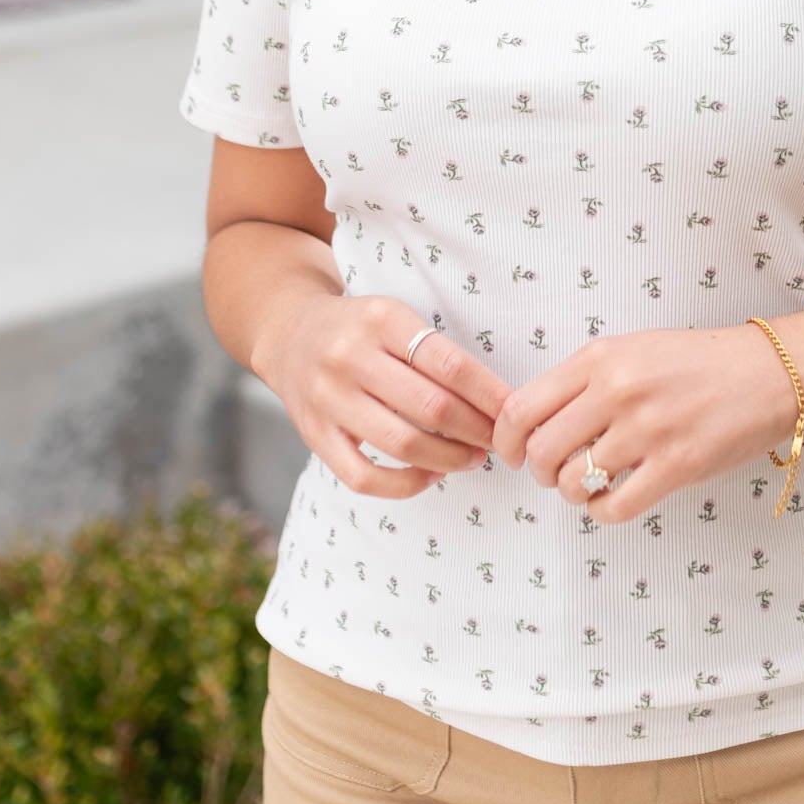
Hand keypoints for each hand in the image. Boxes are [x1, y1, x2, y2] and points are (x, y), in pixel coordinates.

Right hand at [254, 294, 511, 498]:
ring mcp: (329, 399)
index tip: (515, 412)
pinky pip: (364, 477)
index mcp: (383, 320)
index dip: (490, 394)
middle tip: (502, 441)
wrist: (289, 333)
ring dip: (450, 459)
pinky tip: (431, 475)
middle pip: (431, 407)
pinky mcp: (314, 435)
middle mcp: (352, 357)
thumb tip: (495, 402)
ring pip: (402, 443)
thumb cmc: (360, 328)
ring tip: (474, 458)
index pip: (450, 364)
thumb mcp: (396, 318)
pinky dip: (405, 484)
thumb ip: (436, 353)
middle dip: (477, 430)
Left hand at [489, 323, 802, 522]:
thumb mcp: (632, 350)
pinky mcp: (677, 466)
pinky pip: (615, 507)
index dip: (505, 440)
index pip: (521, 407)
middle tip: (555, 473)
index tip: (511, 454)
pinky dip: (604, 511)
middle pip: (540, 452)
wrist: (769, 371)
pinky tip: (615, 498)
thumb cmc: (698, 362)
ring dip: (573, 493)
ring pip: (573, 484)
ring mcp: (647, 429)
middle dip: (539, 472)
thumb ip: (585, 380)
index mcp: (600, 358)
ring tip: (591, 484)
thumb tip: (535, 423)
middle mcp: (617, 390)